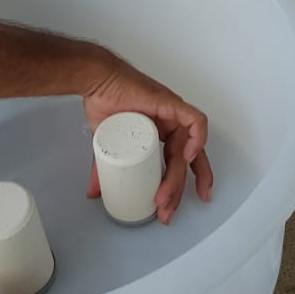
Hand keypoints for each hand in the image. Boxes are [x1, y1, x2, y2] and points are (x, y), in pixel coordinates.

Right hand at [82, 56, 212, 224]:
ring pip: (190, 149)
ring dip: (180, 176)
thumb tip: (96, 190)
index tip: (175, 207)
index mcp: (161, 135)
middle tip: (166, 211)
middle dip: (178, 190)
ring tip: (166, 196)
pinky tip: (188, 157)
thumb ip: (103, 168)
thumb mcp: (106, 147)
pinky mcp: (172, 104)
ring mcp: (173, 115)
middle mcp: (171, 126)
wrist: (97, 82)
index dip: (183, 186)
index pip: (180, 163)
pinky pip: (196, 122)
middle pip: (186, 163)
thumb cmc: (104, 104)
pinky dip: (198, 139)